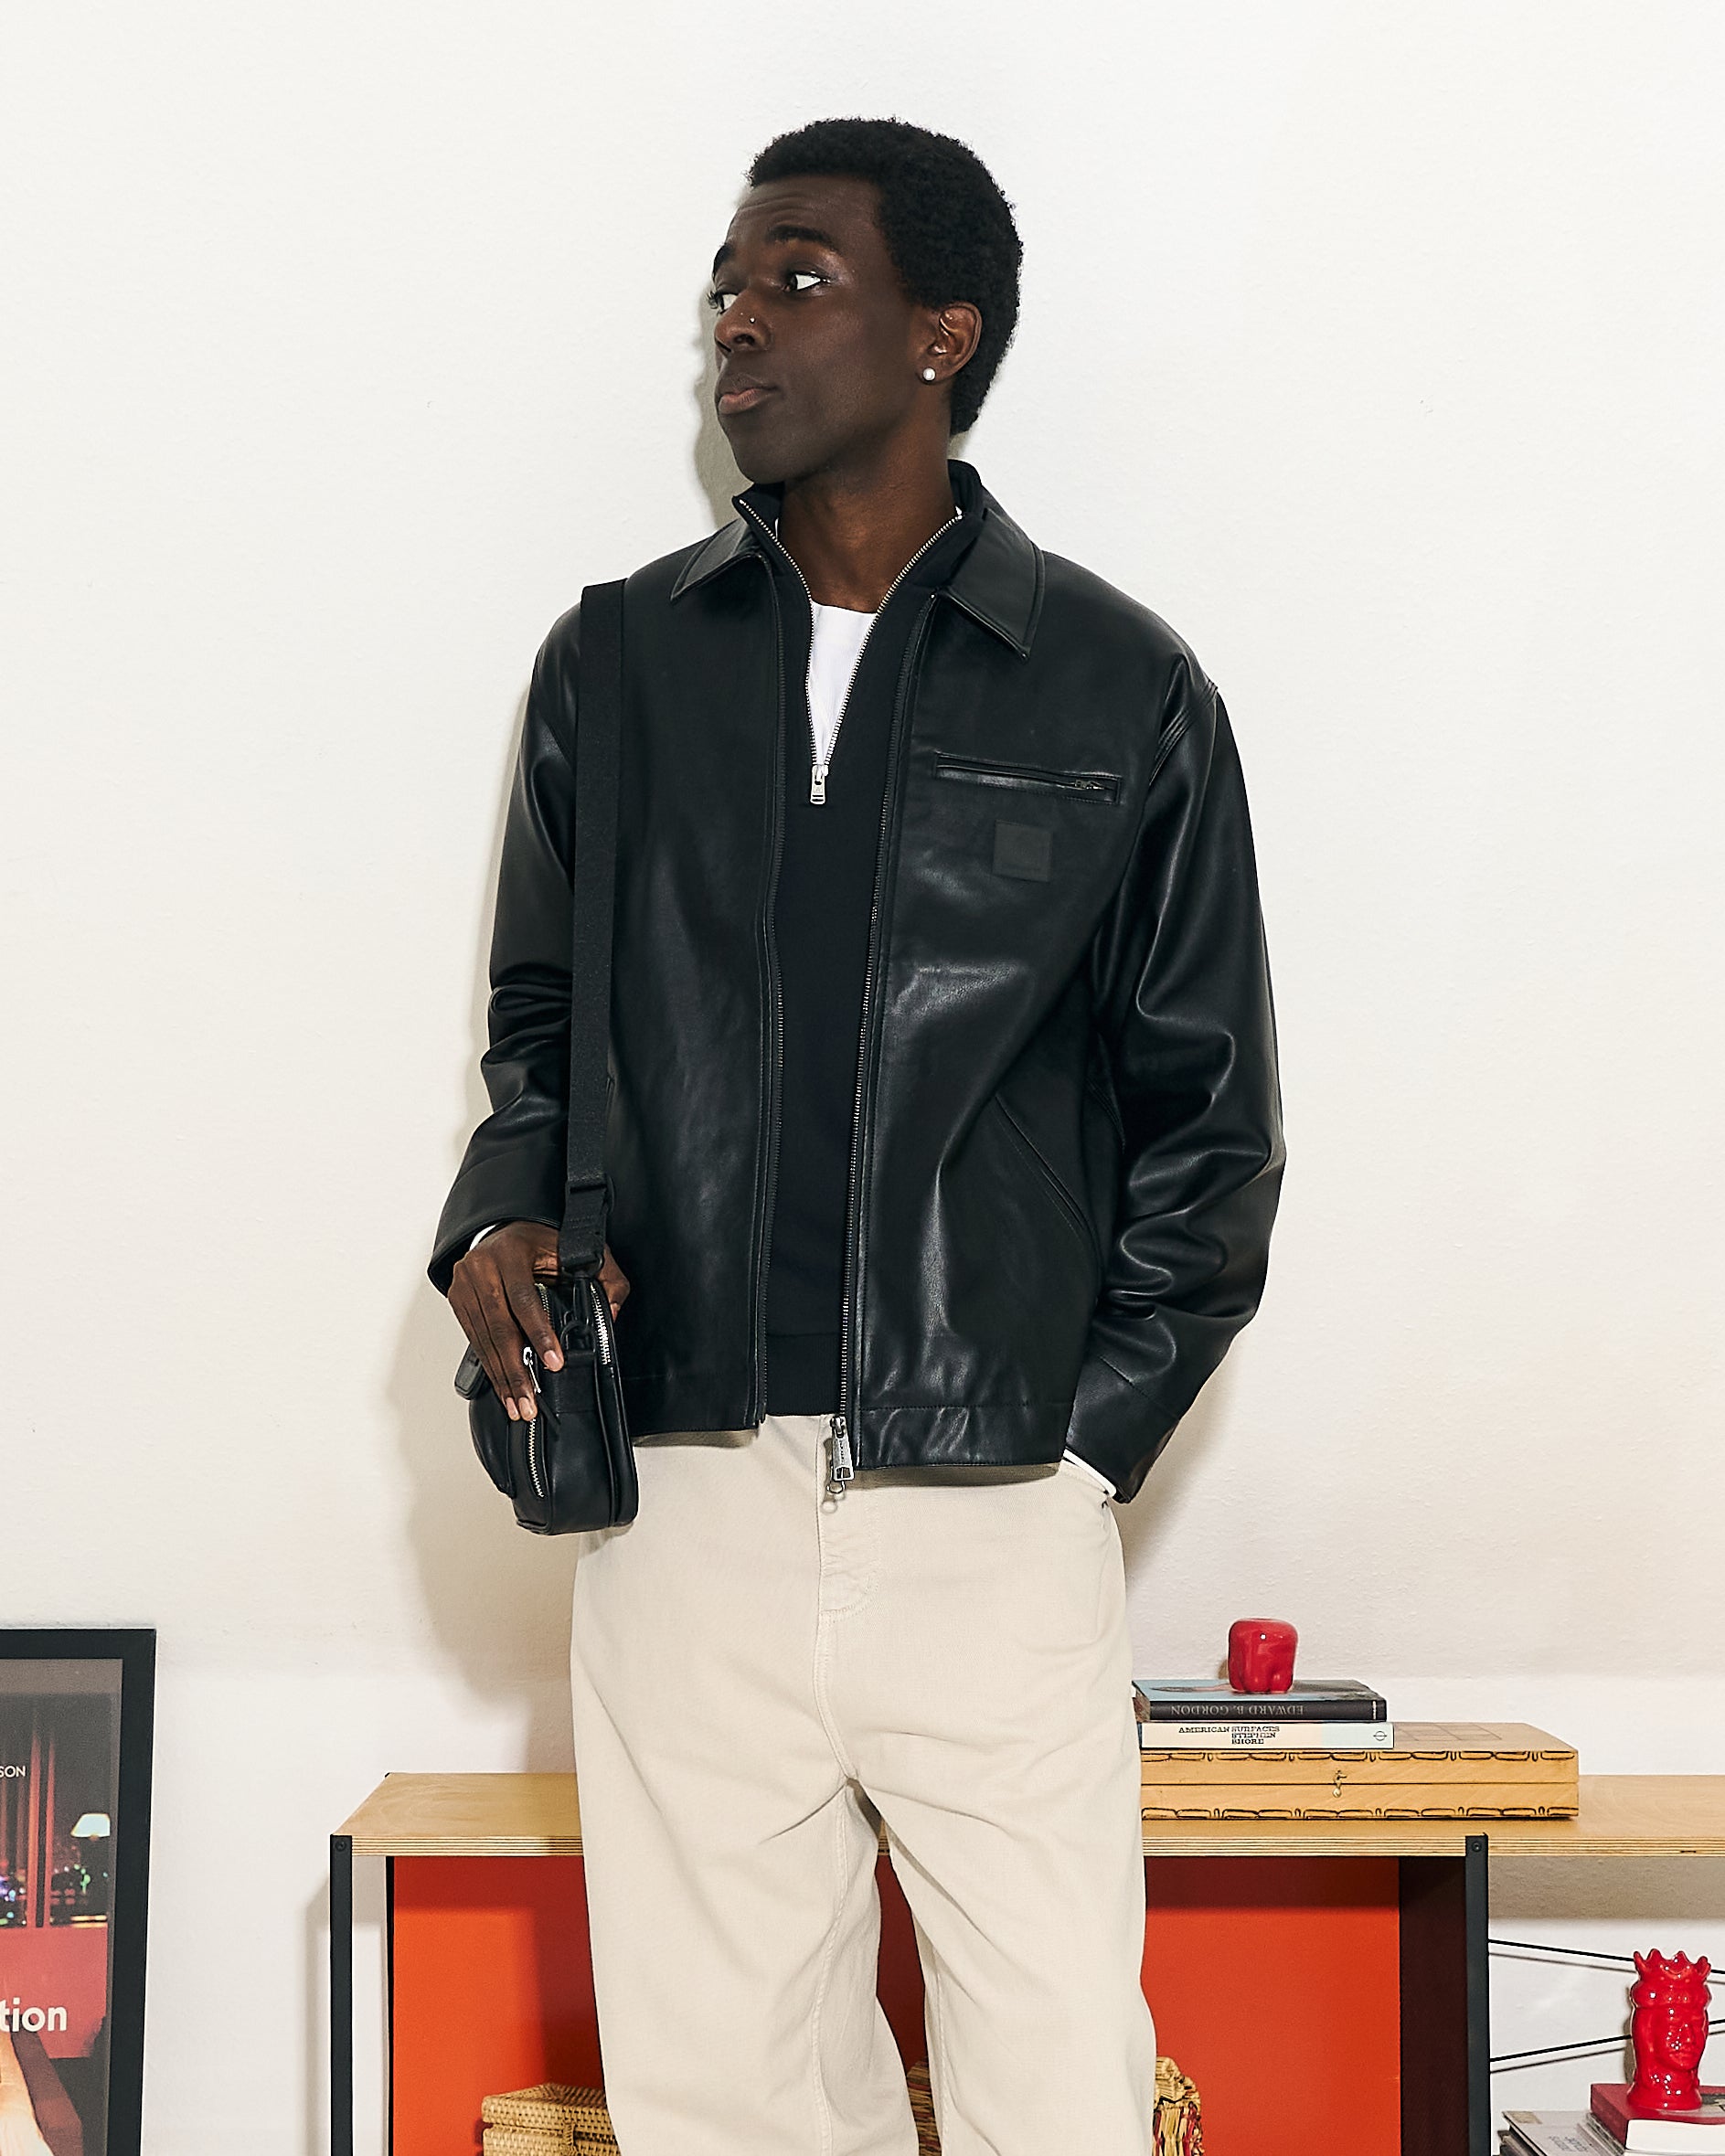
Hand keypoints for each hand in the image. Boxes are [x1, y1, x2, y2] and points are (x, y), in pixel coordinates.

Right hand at [448, 1224, 630, 1421]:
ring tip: (517, 1403)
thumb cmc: (541, 1243)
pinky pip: (474, 1338)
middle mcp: (482, 1266)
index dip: (539, 1333)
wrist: (505, 1229)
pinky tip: (502, 1386)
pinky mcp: (458, 1298)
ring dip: (502, 1375)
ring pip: (484, 1338)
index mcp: (512, 1252)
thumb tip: (610, 1313)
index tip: (554, 1362)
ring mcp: (465, 1283)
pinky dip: (489, 1365)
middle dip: (516, 1369)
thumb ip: (607, 1278)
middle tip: (530, 1400)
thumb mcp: (580, 1249)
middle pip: (499, 1326)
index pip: (524, 1299)